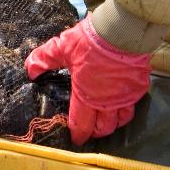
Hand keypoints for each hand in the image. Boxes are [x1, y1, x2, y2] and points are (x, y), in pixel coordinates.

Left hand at [25, 15, 151, 145]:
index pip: (81, 123)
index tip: (75, 138)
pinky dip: (126, 110)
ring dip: (113, 125)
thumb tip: (30, 70)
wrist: (123, 31)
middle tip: (90, 132)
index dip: (78, 134)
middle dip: (96, 133)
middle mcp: (107, 101)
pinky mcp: (139, 87)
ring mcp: (125, 96)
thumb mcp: (62, 47)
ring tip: (107, 123)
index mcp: (86, 94)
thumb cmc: (90, 40)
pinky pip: (133, 105)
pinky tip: (122, 106)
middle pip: (104, 127)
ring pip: (121, 120)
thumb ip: (44, 59)